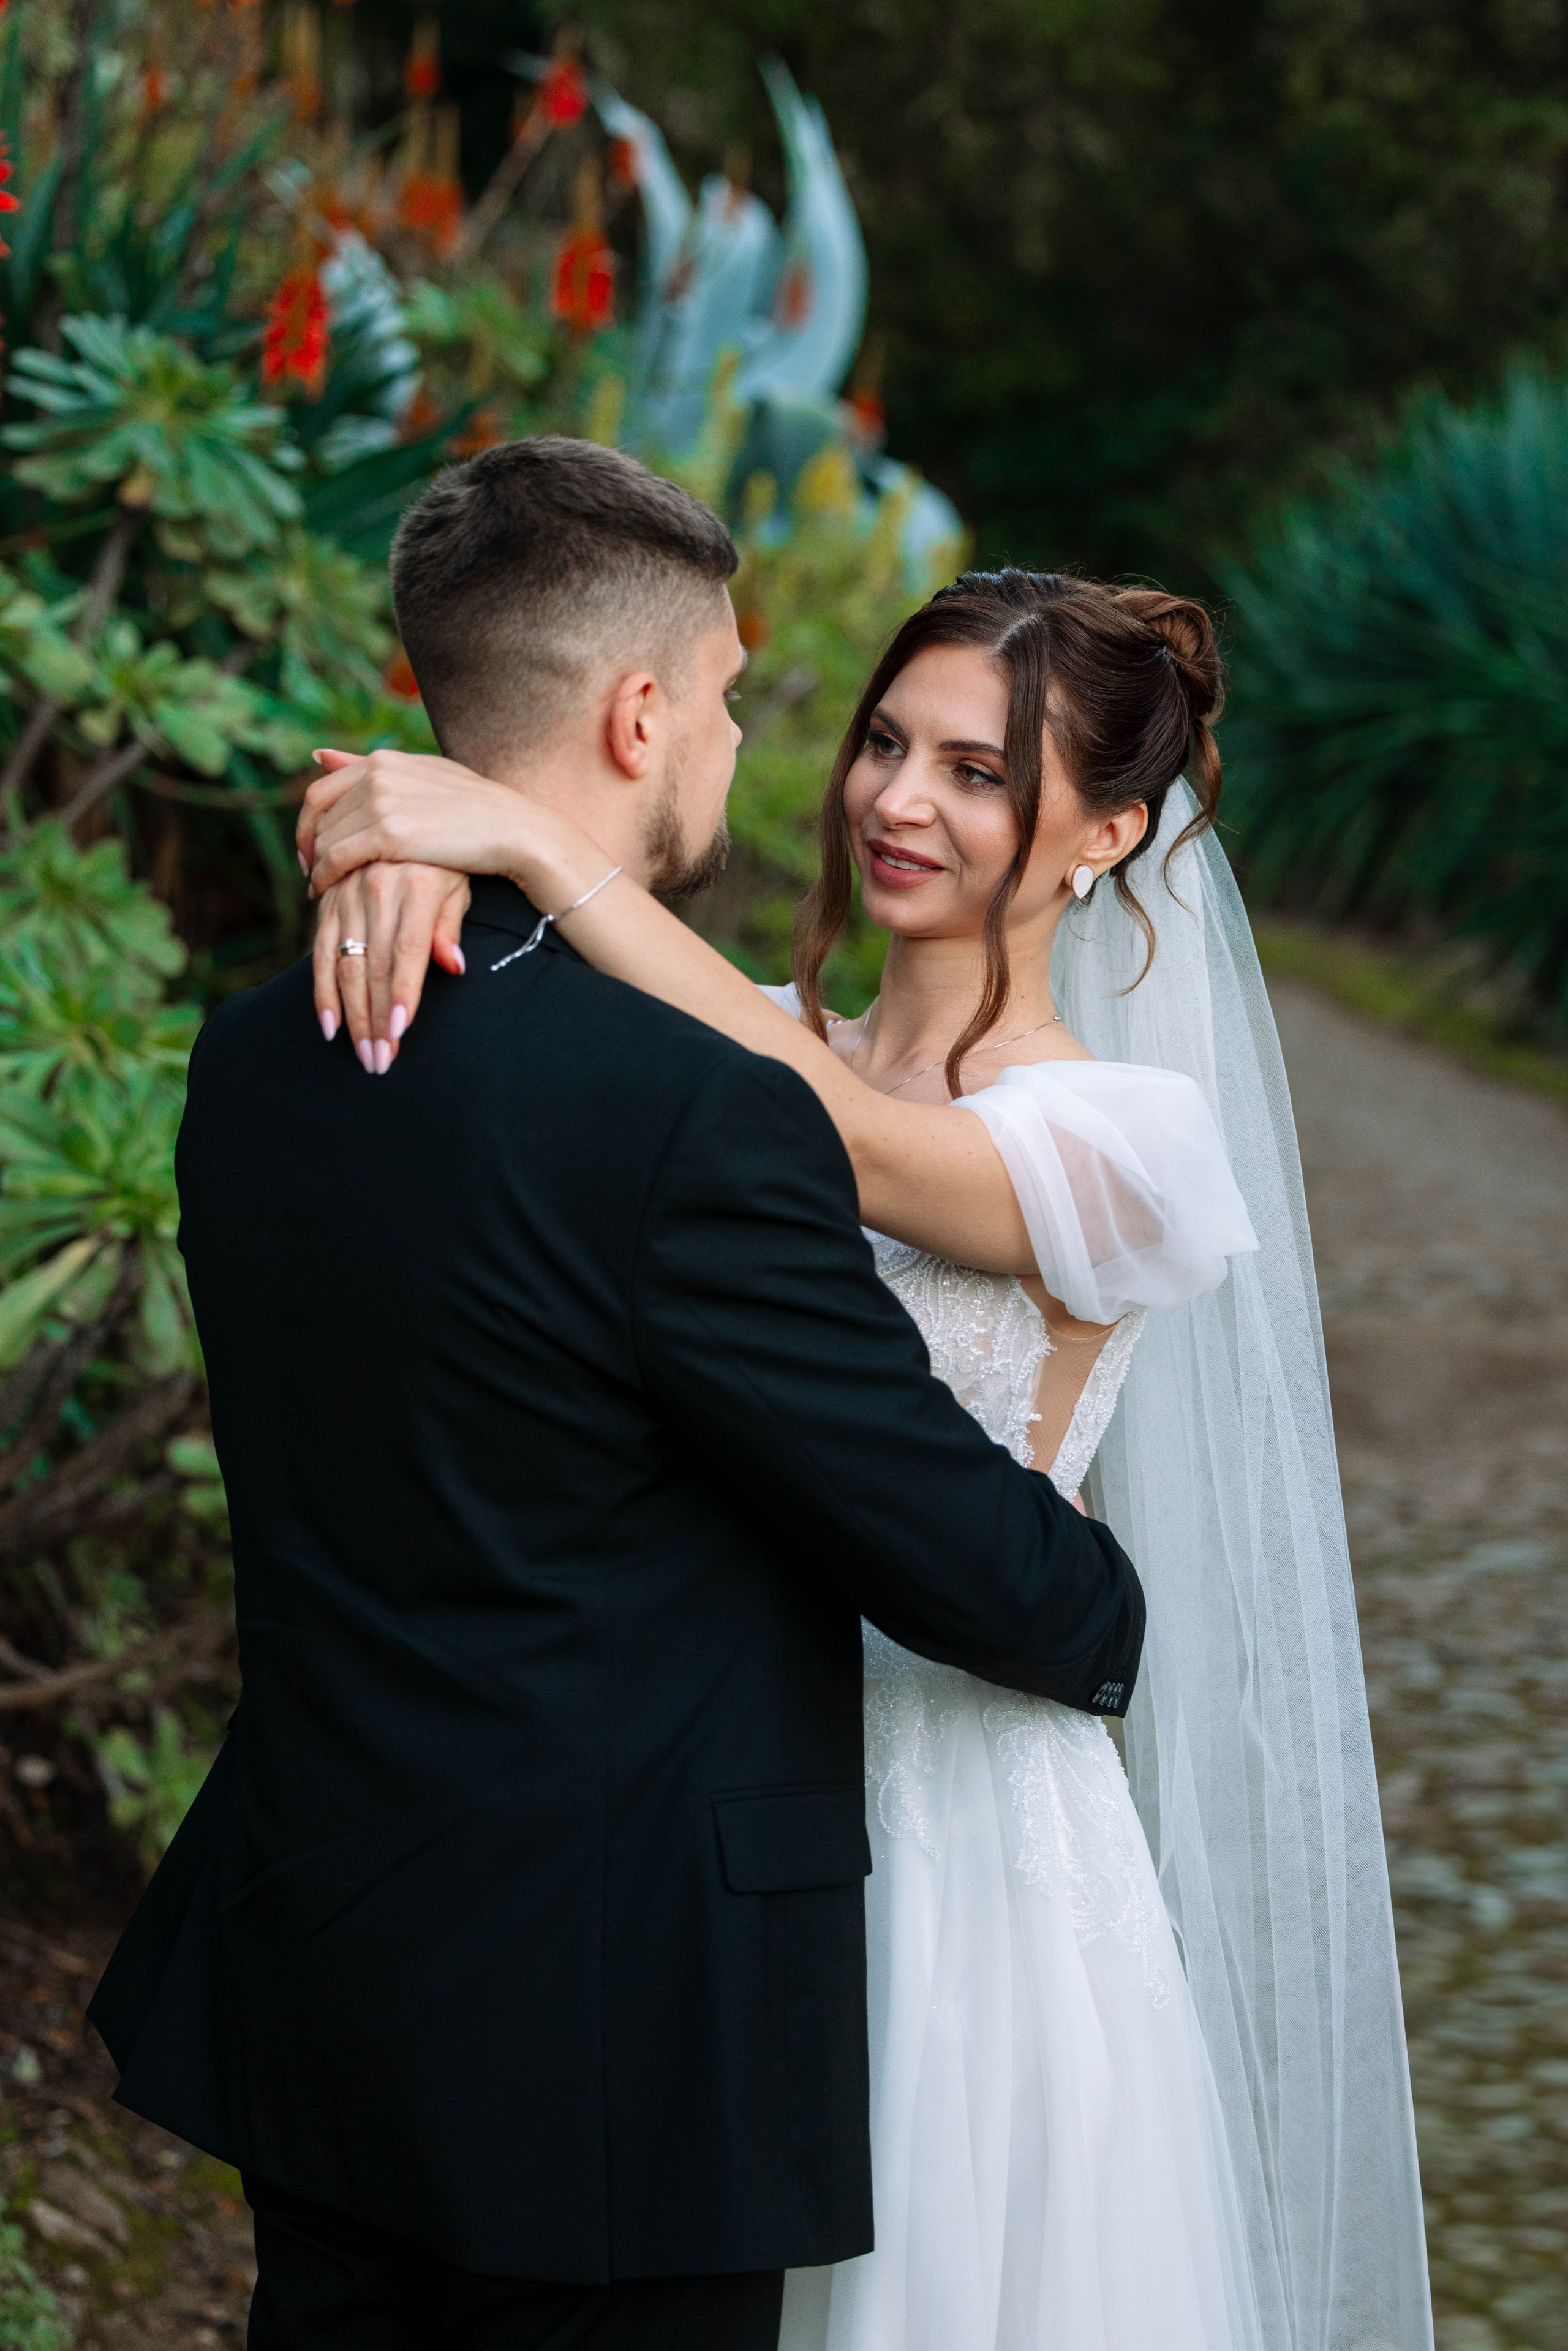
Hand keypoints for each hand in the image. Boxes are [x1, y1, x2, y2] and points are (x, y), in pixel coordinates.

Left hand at [299, 747, 578, 899]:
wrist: (513, 830)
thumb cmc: (476, 808)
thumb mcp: (424, 775)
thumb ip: (371, 768)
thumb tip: (319, 755)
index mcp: (383, 760)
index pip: (322, 790)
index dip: (308, 823)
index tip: (311, 847)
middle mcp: (376, 775)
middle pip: (319, 818)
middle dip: (309, 848)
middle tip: (310, 873)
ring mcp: (380, 803)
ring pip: (325, 840)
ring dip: (316, 867)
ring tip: (320, 889)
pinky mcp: (387, 834)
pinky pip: (336, 859)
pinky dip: (323, 878)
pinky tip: (325, 894)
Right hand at [313, 864, 469, 1071]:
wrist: (413, 810)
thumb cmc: (449, 858)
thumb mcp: (460, 882)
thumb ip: (451, 925)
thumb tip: (454, 966)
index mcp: (417, 885)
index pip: (408, 950)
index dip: (402, 993)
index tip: (398, 1033)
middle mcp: (378, 888)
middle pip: (374, 965)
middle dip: (376, 1019)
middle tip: (381, 1061)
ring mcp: (348, 893)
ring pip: (345, 964)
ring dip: (352, 1016)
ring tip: (362, 1055)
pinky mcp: (328, 898)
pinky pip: (320, 950)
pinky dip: (323, 991)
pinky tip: (330, 1026)